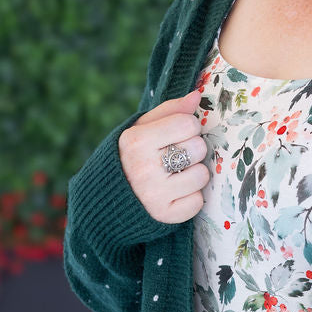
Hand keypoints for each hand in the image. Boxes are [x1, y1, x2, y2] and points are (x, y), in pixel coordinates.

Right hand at [117, 88, 210, 223]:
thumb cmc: (132, 156)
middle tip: (176, 157)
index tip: (177, 135)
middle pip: (198, 148)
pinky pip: (198, 201)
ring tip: (176, 175)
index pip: (188, 123)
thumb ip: (169, 111)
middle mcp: (143, 168)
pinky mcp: (165, 216)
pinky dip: (191, 198)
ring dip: (194, 174)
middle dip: (192, 150)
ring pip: (202, 175)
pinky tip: (175, 194)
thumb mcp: (141, 128)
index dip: (188, 127)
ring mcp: (154, 195)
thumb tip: (198, 95)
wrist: (109, 199)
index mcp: (136, 141)